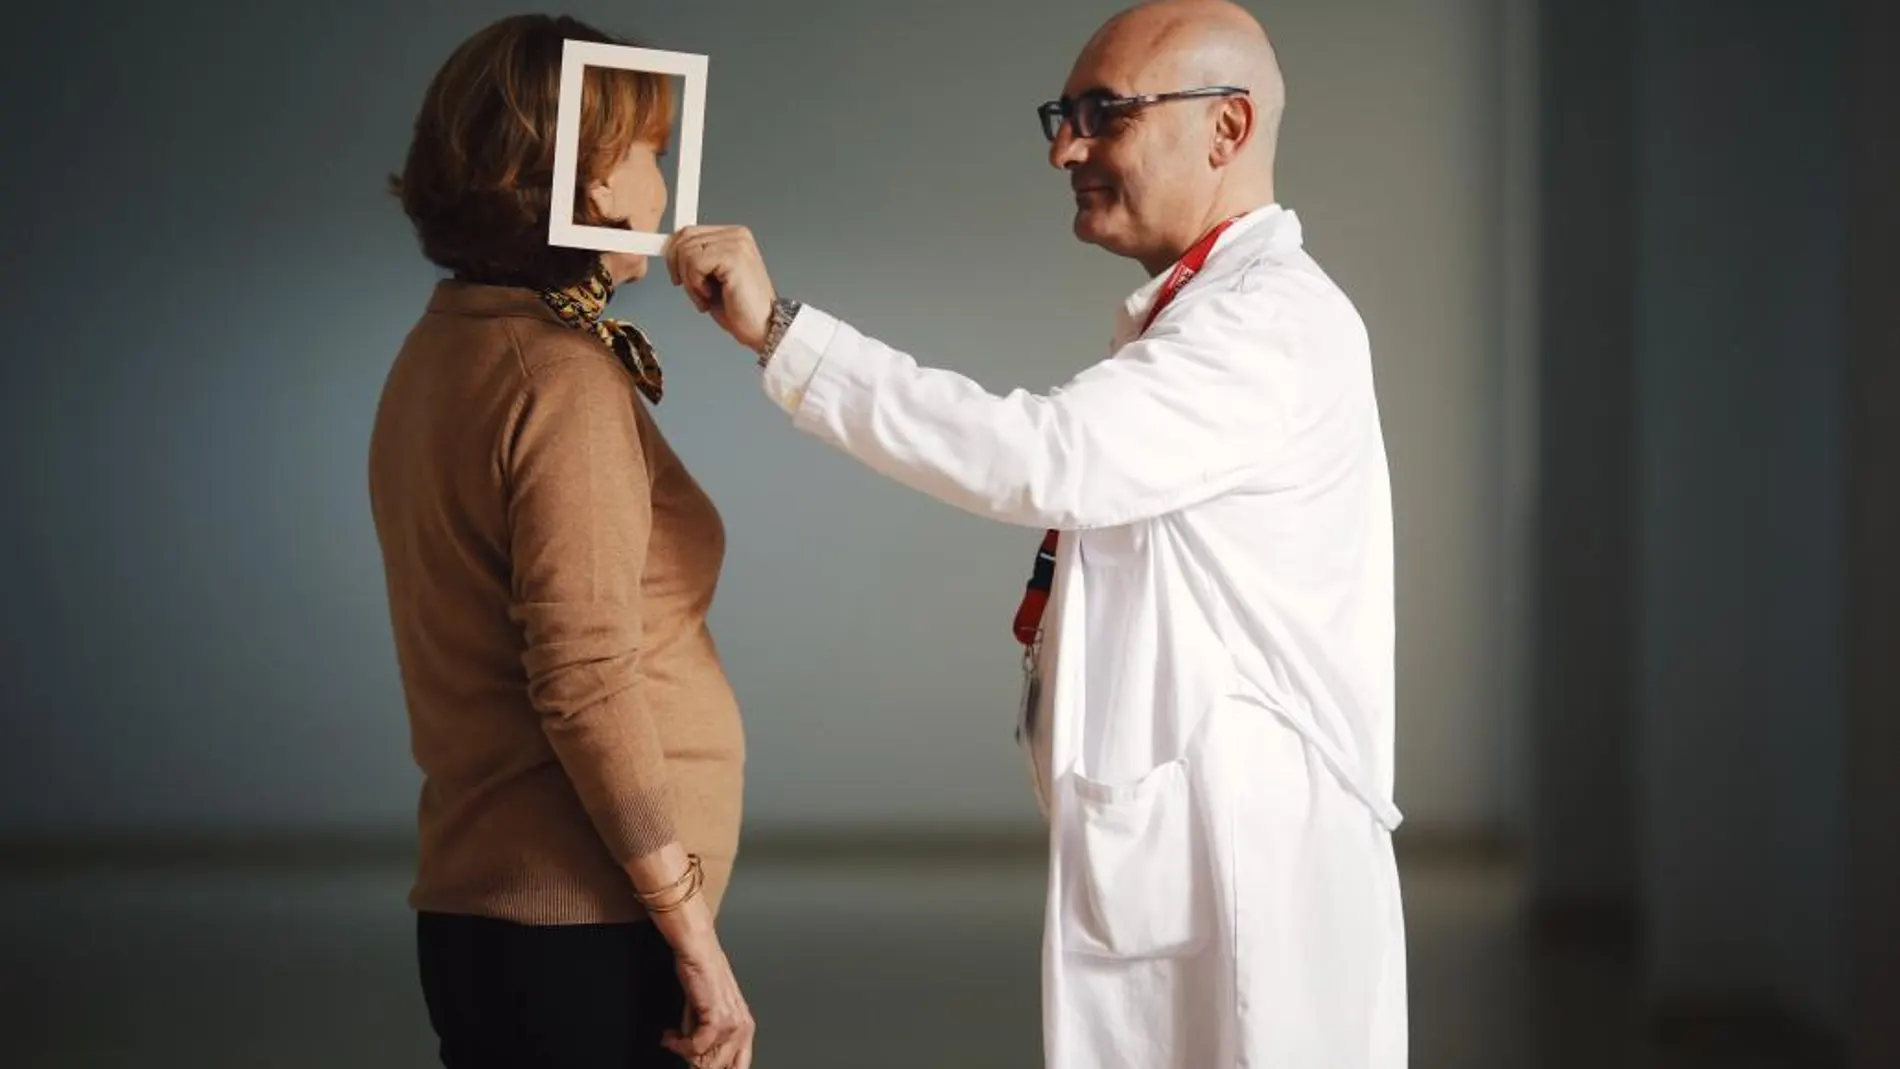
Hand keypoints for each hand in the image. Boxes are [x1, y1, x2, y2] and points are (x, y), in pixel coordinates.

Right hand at [662, 928, 754, 1068]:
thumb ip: (711, 1038)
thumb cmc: (702, 977)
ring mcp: (732, 1024)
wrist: (698, 952)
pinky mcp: (718, 1018)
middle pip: (720, 1067)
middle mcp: (743, 1028)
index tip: (697, 1066)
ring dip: (684, 1052)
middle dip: (695, 1062)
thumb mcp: (711, 1012)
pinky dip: (679, 1044)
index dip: (717, 1068)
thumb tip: (698, 1061)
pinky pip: (696, 1047)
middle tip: (681, 1048)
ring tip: (674, 1038)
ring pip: (707, 1061)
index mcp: (745, 1028)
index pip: (738, 1066)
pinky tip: (672, 1035)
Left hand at [664, 225, 777, 353]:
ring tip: (705, 296)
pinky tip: (710, 295)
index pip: (689, 232)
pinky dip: (696, 285)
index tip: (675, 273)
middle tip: (693, 290)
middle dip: (679, 268)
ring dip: (690, 281)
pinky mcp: (733, 256)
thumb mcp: (710, 278)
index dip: (674, 253)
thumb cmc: (739, 308)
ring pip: (687, 251)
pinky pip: (695, 264)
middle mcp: (736, 235)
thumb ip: (695, 260)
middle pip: (685, 238)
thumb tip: (670, 251)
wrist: (762, 327)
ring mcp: (736, 243)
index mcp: (732, 236)